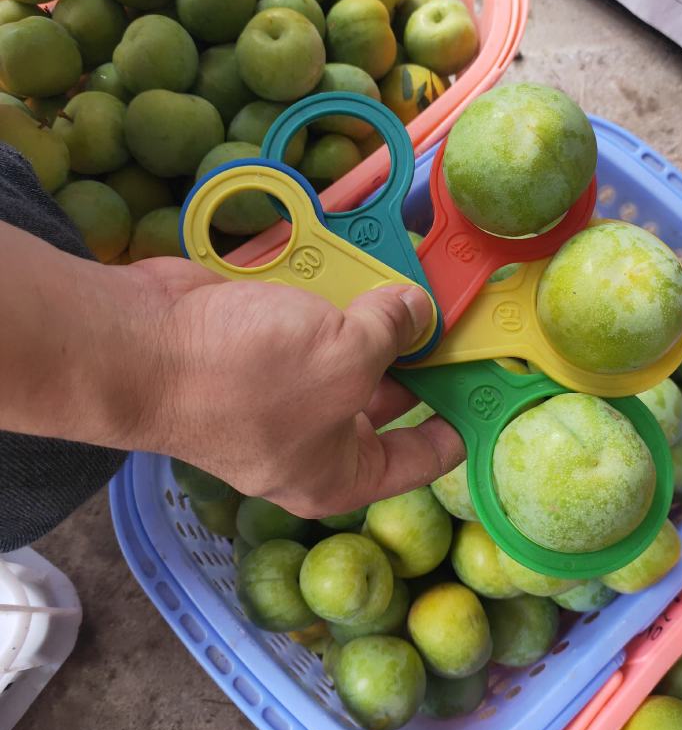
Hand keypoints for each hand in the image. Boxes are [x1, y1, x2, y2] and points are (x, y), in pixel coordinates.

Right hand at [133, 257, 464, 516]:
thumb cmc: (248, 378)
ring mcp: (279, 390)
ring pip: (344, 349)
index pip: (421, 458)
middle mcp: (311, 438)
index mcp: (339, 473)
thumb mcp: (347, 359)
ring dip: (371, 311)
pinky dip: (328, 291)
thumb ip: (395, 332)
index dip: (462, 422)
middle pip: (385, 396)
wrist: (139, 344)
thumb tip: (418, 310)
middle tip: (457, 308)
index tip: (493, 383)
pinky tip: (355, 256)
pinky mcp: (254, 344)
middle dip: (418, 352)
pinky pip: (306, 319)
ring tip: (412, 270)